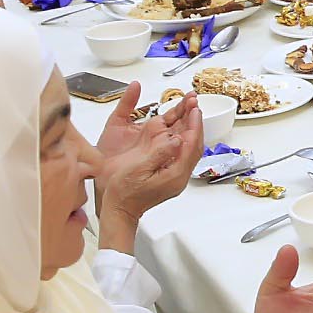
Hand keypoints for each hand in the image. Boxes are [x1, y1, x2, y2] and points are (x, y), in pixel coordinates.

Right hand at [92, 90, 201, 245]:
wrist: (118, 210)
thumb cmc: (123, 193)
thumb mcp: (138, 171)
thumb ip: (159, 155)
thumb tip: (176, 140)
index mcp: (174, 174)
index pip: (191, 145)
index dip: (194, 124)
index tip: (194, 108)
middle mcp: (178, 173)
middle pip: (193, 143)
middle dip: (194, 121)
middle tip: (193, 102)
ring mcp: (174, 173)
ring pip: (187, 145)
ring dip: (188, 125)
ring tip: (188, 107)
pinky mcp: (167, 172)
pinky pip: (179, 150)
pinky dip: (181, 134)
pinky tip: (177, 125)